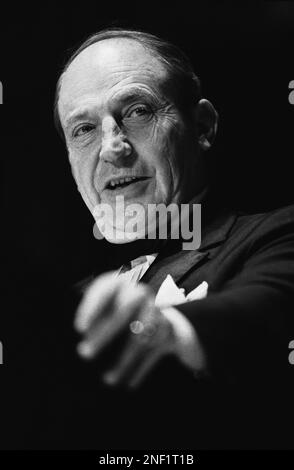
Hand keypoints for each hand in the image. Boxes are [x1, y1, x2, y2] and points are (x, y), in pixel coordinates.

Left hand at [74, 272, 176, 388]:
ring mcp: (157, 310)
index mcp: (121, 283)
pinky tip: (129, 384)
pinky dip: (141, 369)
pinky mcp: (169, 330)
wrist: (159, 314)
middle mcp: (141, 293)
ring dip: (124, 359)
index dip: (93, 307)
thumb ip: (94, 318)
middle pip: (124, 309)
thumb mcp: (107, 306)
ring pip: (141, 336)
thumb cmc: (119, 311)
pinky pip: (154, 351)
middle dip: (104, 334)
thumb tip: (84, 338)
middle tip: (84, 354)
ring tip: (108, 380)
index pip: (107, 288)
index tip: (79, 329)